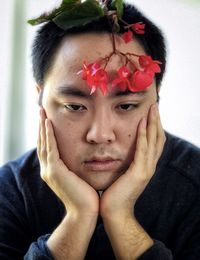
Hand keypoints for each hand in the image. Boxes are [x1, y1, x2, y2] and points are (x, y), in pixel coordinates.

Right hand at [37, 108, 98, 217]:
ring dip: (43, 127)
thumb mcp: (78, 177)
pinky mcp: (55, 171)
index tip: (47, 119)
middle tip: (41, 110)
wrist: (85, 212)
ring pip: (44, 143)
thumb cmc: (86, 195)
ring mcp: (49, 170)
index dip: (46, 133)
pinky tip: (49, 123)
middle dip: (41, 126)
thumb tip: (83, 156)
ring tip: (42, 112)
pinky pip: (50, 148)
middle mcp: (48, 169)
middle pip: (42, 143)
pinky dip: (49, 135)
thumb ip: (75, 166)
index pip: (48, 147)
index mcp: (53, 170)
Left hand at [100, 103, 165, 219]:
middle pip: (157, 139)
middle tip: (156, 105)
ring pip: (153, 142)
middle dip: (157, 121)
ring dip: (153, 124)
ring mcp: (146, 169)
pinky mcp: (139, 173)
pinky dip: (143, 136)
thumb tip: (120, 151)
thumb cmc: (115, 193)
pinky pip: (142, 150)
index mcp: (145, 165)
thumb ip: (125, 162)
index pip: (153, 142)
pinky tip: (142, 124)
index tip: (151, 113)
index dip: (154, 127)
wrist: (114, 212)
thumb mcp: (122, 173)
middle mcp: (149, 166)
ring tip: (153, 109)